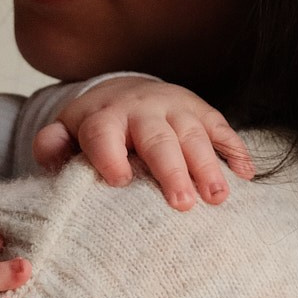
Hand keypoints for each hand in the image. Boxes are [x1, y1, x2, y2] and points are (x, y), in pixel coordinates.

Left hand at [33, 77, 254, 209]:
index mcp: (104, 116)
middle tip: (182, 205)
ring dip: (207, 165)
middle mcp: (142, 109)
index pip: (102, 133)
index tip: (118, 180)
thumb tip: (50, 151)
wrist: (126, 92)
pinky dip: (235, 151)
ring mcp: (177, 109)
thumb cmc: (96, 127)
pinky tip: (246, 175)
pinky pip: (222, 129)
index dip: (108, 154)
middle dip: (170, 170)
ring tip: (218, 198)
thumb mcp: (68, 132)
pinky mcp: (202, 112)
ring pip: (193, 134)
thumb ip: (54, 145)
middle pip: (156, 138)